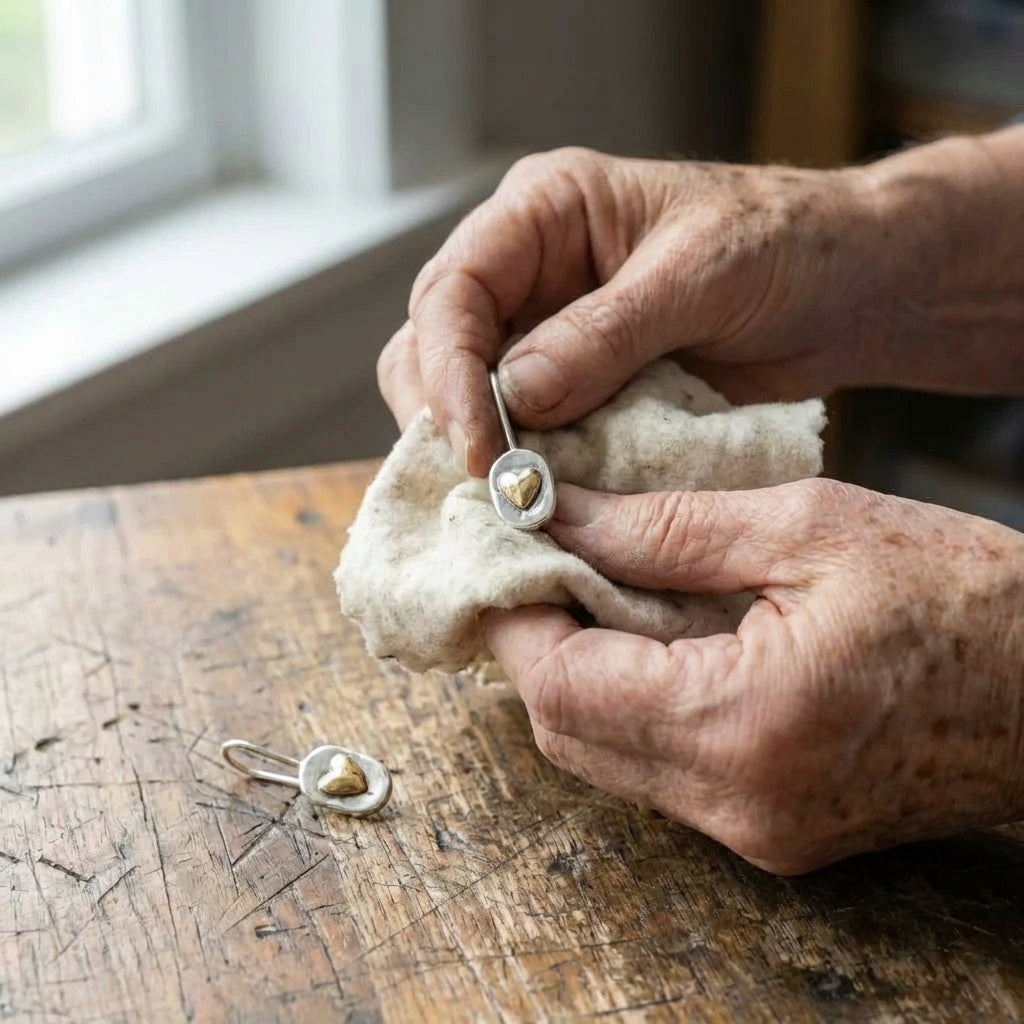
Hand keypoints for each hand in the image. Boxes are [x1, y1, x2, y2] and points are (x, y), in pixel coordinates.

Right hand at [379, 147, 879, 474]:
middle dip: (445, 418)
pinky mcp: (574, 391)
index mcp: (544, 213)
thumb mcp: (698, 276)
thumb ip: (604, 335)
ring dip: (478, 452)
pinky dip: (525, 470)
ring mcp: (546, 336)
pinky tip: (538, 505)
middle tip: (485, 487)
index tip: (480, 448)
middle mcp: (527, 273)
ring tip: (508, 504)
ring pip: (466, 398)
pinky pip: (524, 433)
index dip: (449, 372)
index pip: (452, 291)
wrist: (844, 288)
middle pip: (433, 347)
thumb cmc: (784, 244)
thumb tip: (515, 397)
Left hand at [483, 479, 1023, 873]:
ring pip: (604, 757)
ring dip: (578, 674)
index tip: (502, 552)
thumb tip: (562, 516)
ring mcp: (755, 830)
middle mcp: (737, 802)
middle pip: (568, 733)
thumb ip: (668, 528)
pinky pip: (657, 771)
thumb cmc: (963, 595)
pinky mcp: (771, 829)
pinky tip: (648, 640)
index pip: (563, 686)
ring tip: (590, 589)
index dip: (515, 616)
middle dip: (536, 645)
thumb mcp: (809, 527)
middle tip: (540, 563)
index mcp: (744, 725)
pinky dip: (629, 704)